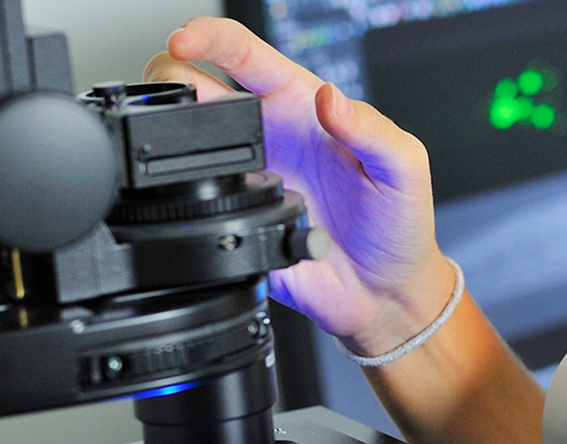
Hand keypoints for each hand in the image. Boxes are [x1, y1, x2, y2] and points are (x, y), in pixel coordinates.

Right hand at [144, 17, 454, 356]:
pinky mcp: (230, 220)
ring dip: (163, 128)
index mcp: (303, 106)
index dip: (211, 38)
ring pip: (179, 137)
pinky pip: (187, 202)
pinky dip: (175, 192)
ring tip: (165, 135)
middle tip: (168, 89)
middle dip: (167, 74)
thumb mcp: (403, 168)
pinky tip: (186, 193)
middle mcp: (266, 136)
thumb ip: (372, 130)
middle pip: (196, 84)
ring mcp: (243, 177)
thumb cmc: (399, 221)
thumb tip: (332, 99)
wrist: (385, 291)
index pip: (246, 55)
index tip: (185, 39)